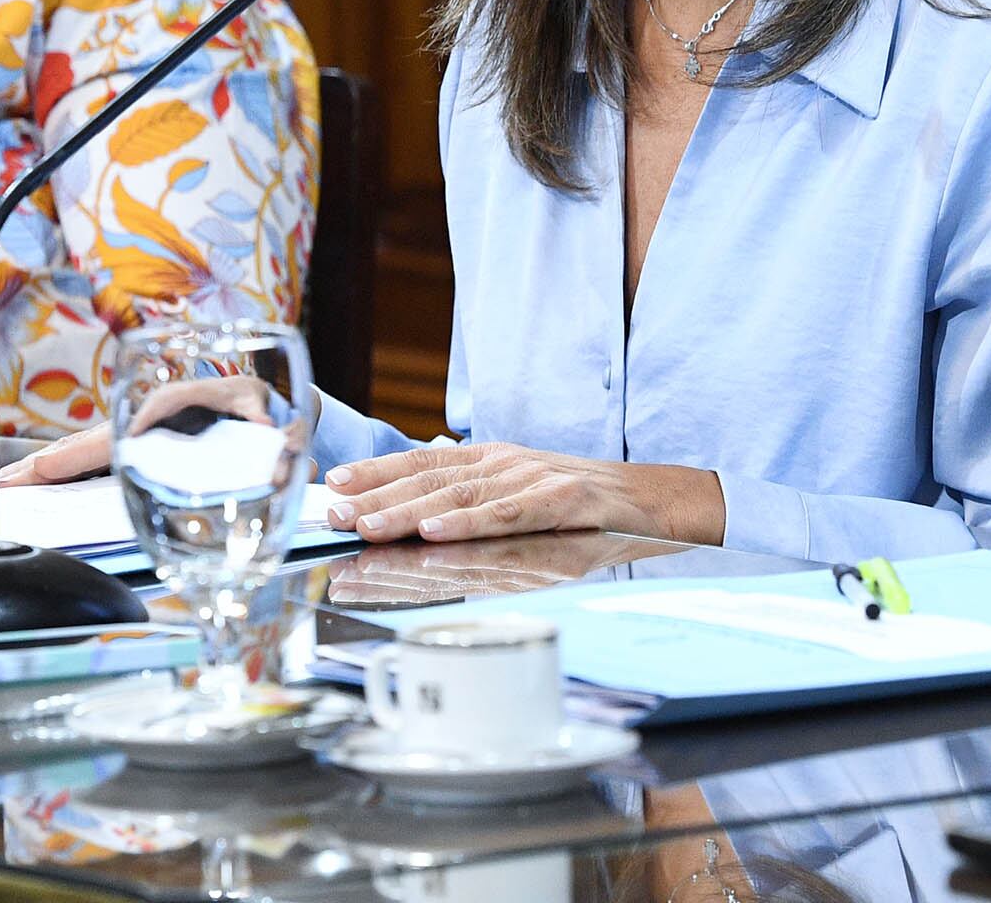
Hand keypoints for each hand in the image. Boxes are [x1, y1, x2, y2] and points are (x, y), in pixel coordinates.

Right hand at [0, 373, 288, 485]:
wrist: (268, 408)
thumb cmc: (260, 404)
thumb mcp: (261, 405)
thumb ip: (262, 420)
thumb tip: (269, 435)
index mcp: (165, 410)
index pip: (112, 435)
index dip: (76, 454)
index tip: (44, 468)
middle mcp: (144, 421)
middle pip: (84, 444)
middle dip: (42, 464)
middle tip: (2, 486)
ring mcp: (137, 437)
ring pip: (83, 454)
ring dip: (44, 470)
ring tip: (6, 488)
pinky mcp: (139, 453)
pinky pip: (95, 465)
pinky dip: (64, 475)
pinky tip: (39, 489)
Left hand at [324, 442, 724, 546]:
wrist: (654, 498)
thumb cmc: (582, 501)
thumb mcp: (520, 490)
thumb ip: (474, 495)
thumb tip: (416, 504)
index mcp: (492, 458)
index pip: (423, 463)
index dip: (378, 472)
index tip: (335, 484)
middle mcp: (507, 462)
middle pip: (432, 478)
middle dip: (379, 495)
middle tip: (335, 511)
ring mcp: (536, 478)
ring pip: (463, 495)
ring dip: (410, 511)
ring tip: (370, 526)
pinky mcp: (566, 501)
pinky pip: (511, 513)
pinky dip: (472, 522)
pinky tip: (439, 531)